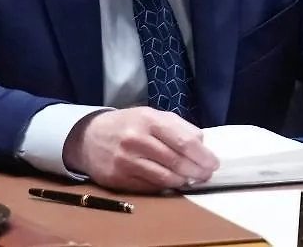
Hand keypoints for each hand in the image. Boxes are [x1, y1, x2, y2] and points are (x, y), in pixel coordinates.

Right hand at [62, 107, 218, 192]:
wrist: (89, 137)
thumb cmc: (128, 125)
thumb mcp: (151, 115)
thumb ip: (177, 127)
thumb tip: (201, 145)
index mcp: (149, 120)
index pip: (184, 141)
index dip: (202, 155)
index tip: (213, 163)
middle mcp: (137, 140)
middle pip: (176, 161)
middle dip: (197, 171)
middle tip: (206, 175)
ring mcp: (126, 161)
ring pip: (165, 178)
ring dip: (183, 181)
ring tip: (191, 179)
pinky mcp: (119, 179)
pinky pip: (150, 187)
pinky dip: (165, 187)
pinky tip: (172, 183)